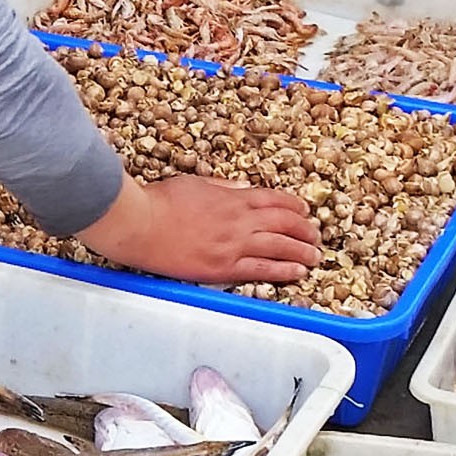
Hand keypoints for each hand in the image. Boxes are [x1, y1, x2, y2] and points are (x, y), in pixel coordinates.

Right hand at [77, 174, 320, 286]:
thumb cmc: (160, 202)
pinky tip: (298, 272)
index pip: (275, 200)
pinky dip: (284, 270)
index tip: (304, 211)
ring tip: (315, 256)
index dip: (294, 206)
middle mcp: (240, 220)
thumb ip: (223, 187)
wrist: (139, 224)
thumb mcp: (195, 184)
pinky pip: (263, 269)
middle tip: (315, 235)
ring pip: (281, 246)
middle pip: (285, 223)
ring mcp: (234, 245)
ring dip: (303, 251)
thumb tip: (242, 187)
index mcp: (233, 198)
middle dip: (305, 229)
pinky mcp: (223, 267)